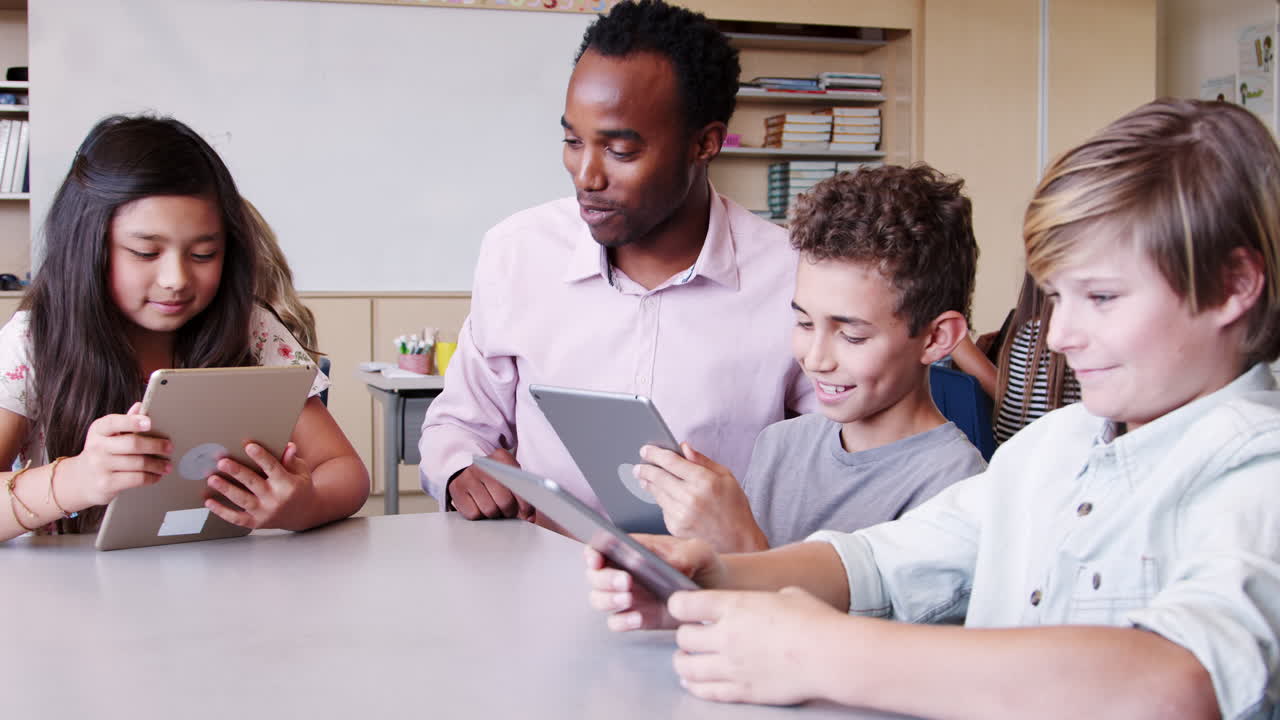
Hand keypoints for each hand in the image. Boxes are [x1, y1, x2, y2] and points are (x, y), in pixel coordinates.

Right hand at [64, 402, 172, 507]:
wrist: (81, 480)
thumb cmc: (102, 453)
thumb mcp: (108, 436)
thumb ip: (125, 423)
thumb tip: (140, 406)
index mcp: (98, 430)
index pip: (114, 422)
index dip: (132, 421)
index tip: (149, 422)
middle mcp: (96, 446)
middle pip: (132, 444)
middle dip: (155, 446)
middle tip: (169, 448)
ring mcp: (100, 466)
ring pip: (138, 463)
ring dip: (157, 465)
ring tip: (167, 465)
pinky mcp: (106, 483)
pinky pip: (136, 479)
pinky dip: (150, 477)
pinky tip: (156, 476)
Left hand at [205, 442, 317, 530]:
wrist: (303, 514)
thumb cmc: (299, 487)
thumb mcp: (301, 472)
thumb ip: (291, 460)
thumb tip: (288, 446)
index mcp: (288, 485)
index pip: (273, 468)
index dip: (261, 457)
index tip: (249, 446)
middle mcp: (276, 499)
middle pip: (253, 483)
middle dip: (237, 472)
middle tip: (222, 462)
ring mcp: (265, 513)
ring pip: (242, 500)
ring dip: (226, 489)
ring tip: (212, 479)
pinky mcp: (256, 523)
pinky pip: (236, 518)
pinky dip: (221, 511)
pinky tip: (209, 502)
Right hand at [450, 448, 535, 520]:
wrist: (464, 467)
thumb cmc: (494, 477)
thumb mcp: (510, 477)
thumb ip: (522, 494)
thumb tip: (529, 518)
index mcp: (501, 457)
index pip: (519, 485)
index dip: (525, 505)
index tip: (528, 515)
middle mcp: (483, 464)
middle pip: (505, 501)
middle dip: (509, 511)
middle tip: (508, 511)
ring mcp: (467, 476)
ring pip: (489, 510)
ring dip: (494, 514)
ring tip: (494, 507)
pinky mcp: (456, 489)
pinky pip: (473, 514)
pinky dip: (479, 515)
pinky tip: (479, 506)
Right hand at [585, 533, 724, 631]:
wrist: (717, 592)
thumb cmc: (703, 564)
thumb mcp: (699, 551)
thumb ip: (686, 554)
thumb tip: (668, 562)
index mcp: (633, 550)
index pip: (601, 547)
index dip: (592, 553)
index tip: (596, 560)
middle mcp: (625, 572)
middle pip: (595, 576)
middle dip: (604, 579)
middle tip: (625, 582)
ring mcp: (629, 596)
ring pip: (600, 599)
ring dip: (608, 600)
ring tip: (628, 599)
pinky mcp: (638, 618)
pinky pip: (617, 622)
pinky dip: (621, 621)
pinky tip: (636, 618)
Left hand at [636, 443, 766, 552]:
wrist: (738, 540)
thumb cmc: (734, 506)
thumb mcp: (725, 476)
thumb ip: (702, 460)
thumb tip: (683, 447)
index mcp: (704, 481)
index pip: (671, 462)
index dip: (655, 454)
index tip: (645, 450)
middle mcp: (691, 497)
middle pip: (658, 477)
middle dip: (645, 469)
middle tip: (638, 467)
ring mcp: (682, 514)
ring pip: (657, 493)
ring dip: (649, 484)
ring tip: (644, 479)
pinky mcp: (676, 527)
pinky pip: (663, 508)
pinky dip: (663, 501)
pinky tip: (667, 498)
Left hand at [669, 586, 844, 705]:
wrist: (831, 656)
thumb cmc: (816, 622)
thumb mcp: (788, 594)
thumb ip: (765, 599)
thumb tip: (768, 602)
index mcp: (734, 606)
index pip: (683, 604)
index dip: (679, 604)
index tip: (683, 607)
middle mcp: (726, 635)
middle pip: (683, 637)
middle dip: (686, 636)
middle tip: (692, 636)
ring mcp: (732, 666)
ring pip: (687, 667)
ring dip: (684, 662)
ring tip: (687, 660)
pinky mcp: (743, 690)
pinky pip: (707, 691)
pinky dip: (695, 686)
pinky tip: (693, 682)